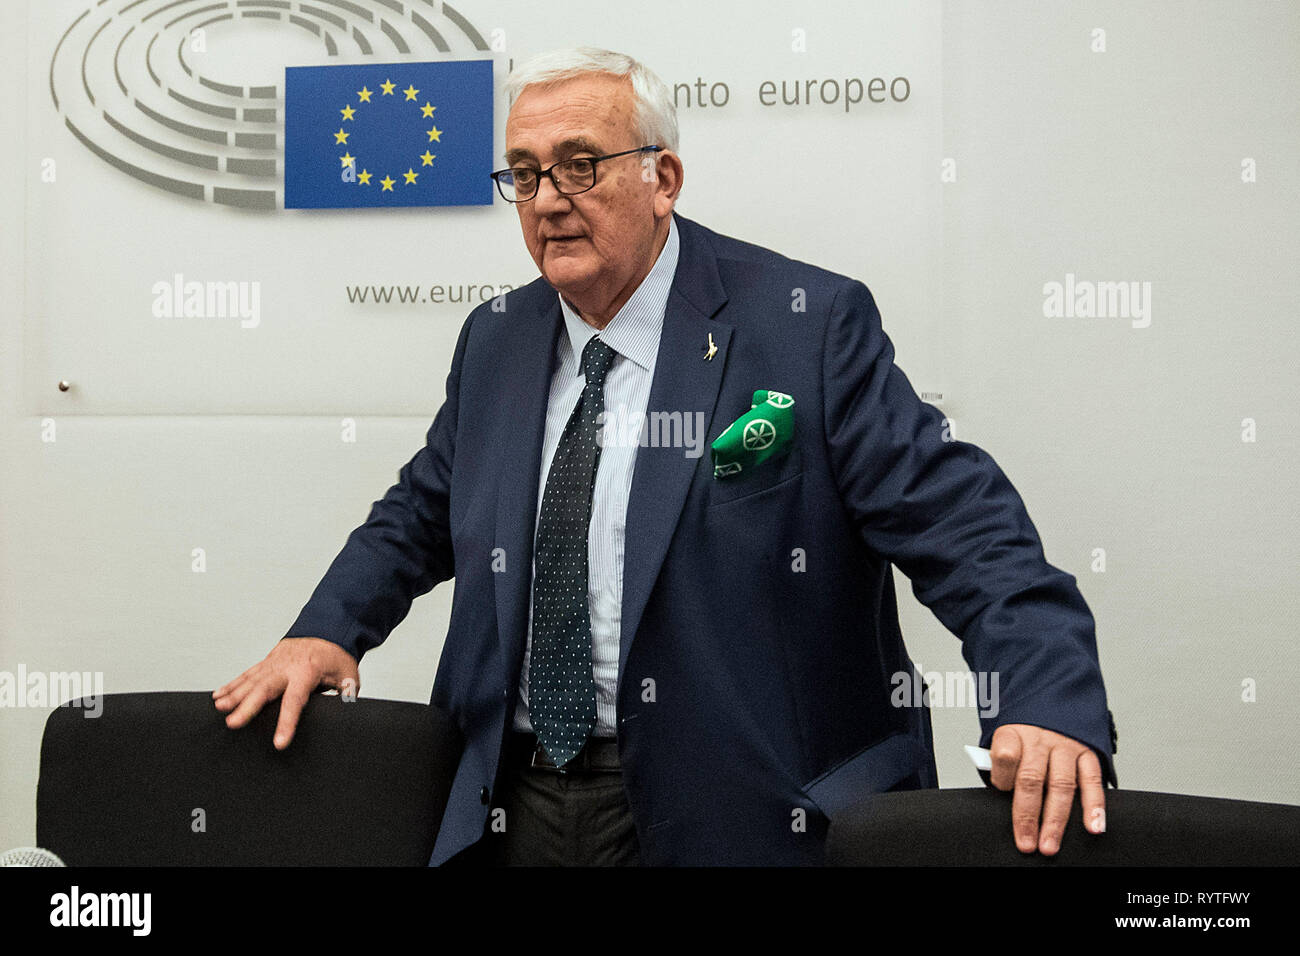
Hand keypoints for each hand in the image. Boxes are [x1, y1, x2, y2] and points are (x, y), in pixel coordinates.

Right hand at [213, 637, 359, 749]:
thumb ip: (346, 694)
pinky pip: (247, 674)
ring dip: (234, 694)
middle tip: (233, 723)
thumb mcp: (348, 675)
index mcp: (308, 672)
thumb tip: (346, 712)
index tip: (279, 743)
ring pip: (251, 680)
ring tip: (219, 708)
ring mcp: (274, 663)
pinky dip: (232, 684)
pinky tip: (218, 696)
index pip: (295, 700)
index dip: (287, 722)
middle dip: (247, 706)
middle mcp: (287, 667)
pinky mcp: (267, 662)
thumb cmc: (337, 657)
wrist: (327, 629)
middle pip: (264, 688)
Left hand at [989, 723, 1105, 855]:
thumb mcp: (1004, 739)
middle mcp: (1039, 739)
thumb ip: (1003, 765)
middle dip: (1028, 816)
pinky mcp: (1087, 752)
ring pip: (1061, 785)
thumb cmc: (1023, 734)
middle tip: (1026, 843)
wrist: (1049, 701)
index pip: (1005, 754)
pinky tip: (1093, 826)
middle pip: (1031, 779)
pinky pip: (1092, 780)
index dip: (1002, 776)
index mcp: (1013, 734)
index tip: (1001, 791)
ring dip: (1056, 820)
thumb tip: (1005, 795)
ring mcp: (1064, 746)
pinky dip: (1094, 806)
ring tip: (1050, 844)